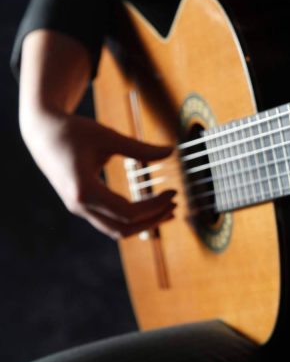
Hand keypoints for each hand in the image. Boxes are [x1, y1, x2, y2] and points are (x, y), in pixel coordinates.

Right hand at [22, 112, 175, 239]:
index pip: (128, 212)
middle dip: (153, 220)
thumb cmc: (73, 131)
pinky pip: (110, 222)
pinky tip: (149, 208)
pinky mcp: (81, 205)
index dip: (155, 206)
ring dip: (143, 224)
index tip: (173, 192)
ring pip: (116, 230)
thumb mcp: (108, 136)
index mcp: (85, 190)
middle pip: (124, 228)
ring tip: (168, 210)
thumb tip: (171, 151)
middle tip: (175, 204)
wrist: (42, 132)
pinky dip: (132, 219)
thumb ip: (140, 148)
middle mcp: (79, 205)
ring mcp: (79, 208)